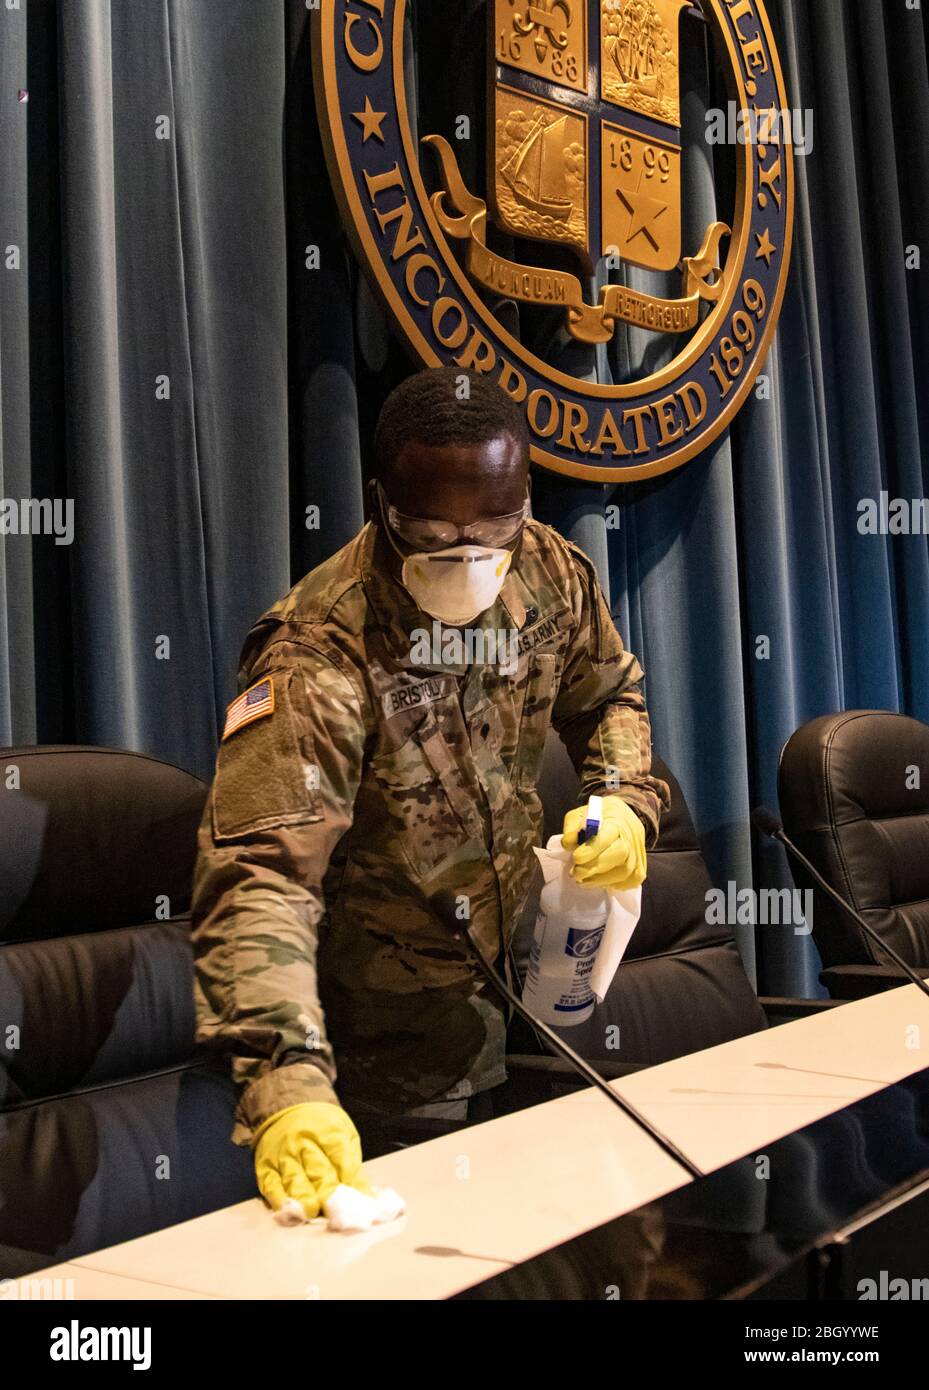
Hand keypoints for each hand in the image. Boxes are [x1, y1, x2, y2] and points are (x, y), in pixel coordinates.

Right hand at [253, 1100, 373, 1221]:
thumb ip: (352, 1165)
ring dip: (305, 1201)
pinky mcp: (266, 1168)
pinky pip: (272, 1187)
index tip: (360, 1203)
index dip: (351, 1183)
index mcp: (328, 1133)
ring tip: (313, 1214)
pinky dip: (281, 1202)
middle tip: (339, 1215)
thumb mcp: (343, 1134)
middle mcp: (304, 1144)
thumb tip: (365, 1196)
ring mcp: (284, 1157)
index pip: (341, 1160)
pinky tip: (290, 1214)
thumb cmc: (321, 1126)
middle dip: (329, 1195)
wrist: (286, 1107)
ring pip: (295, 1182)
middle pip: (319, 1173)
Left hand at [561, 795, 646, 889]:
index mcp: (615, 821)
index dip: (592, 849)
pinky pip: (632, 880)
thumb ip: (572, 827)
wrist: (624, 818)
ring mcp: (637, 852)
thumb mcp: (580, 814)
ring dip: (602, 880)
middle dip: (595, 867)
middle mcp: (630, 837)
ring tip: (583, 880)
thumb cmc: (599, 817)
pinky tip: (600, 882)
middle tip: (575, 873)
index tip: (576, 858)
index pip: (608, 835)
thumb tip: (569, 844)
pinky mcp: (641, 865)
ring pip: (626, 871)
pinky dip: (616, 884)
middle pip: (620, 854)